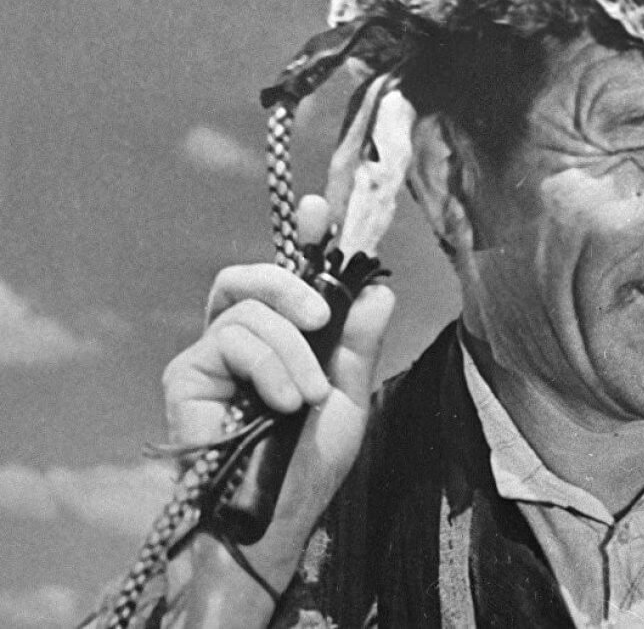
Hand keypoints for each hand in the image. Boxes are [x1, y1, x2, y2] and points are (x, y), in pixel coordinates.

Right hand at [159, 83, 412, 624]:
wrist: (277, 514)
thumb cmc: (311, 462)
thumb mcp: (350, 396)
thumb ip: (358, 342)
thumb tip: (378, 290)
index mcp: (286, 339)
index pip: (289, 277)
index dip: (303, 239)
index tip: (320, 209)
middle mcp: (245, 339)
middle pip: (252, 277)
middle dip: (289, 284)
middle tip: (317, 316)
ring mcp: (211, 354)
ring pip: (251, 312)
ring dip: (291, 353)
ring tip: (306, 398)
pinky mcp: (186, 374)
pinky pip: (230, 339)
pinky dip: (266, 366)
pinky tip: (281, 403)